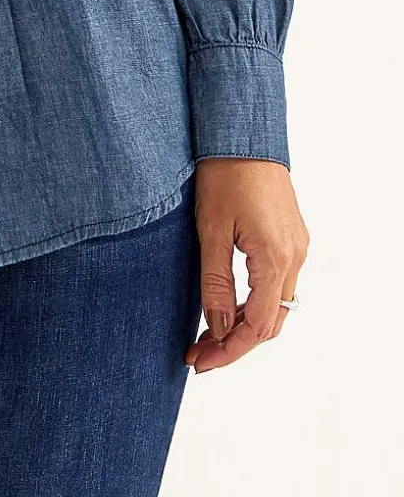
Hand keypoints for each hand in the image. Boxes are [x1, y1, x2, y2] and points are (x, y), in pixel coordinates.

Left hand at [185, 158, 308, 373]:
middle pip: (271, 323)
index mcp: (275, 258)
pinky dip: (254, 302)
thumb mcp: (210, 230)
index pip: (257, 326)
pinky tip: (227, 305)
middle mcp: (294, 257)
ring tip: (207, 335)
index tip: (200, 363)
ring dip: (245, 324)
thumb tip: (217, 328)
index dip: (229, 351)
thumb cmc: (223, 174)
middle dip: (235, 344)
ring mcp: (296, 247)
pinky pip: (278, 284)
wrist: (243, 133)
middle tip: (199, 354)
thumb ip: (215, 282)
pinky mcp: (291, 237)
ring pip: (276, 306)